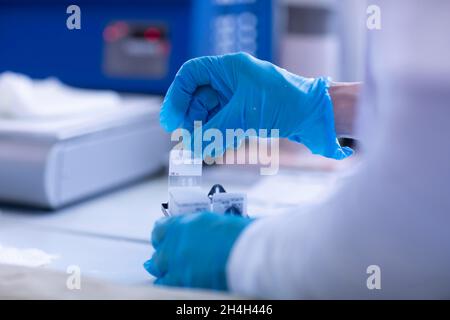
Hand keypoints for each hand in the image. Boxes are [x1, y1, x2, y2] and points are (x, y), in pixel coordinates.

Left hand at [144, 212, 252, 289]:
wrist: (250, 253)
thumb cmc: (242, 235)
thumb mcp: (218, 221)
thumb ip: (202, 229)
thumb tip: (201, 234)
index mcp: (183, 225)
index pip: (160, 230)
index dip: (163, 236)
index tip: (165, 238)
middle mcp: (175, 245)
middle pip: (158, 254)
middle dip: (163, 257)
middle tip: (167, 259)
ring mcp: (177, 267)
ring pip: (160, 273)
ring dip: (165, 273)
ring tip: (169, 275)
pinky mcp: (184, 284)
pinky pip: (169, 286)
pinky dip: (172, 285)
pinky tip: (178, 284)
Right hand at [160, 52, 351, 159]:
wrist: (315, 115)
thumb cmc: (286, 102)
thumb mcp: (244, 116)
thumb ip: (214, 132)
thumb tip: (190, 148)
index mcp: (229, 68)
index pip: (191, 75)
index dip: (177, 96)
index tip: (171, 120)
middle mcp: (231, 80)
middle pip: (198, 97)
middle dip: (191, 120)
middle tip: (187, 139)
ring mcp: (239, 96)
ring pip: (210, 113)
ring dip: (205, 132)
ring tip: (203, 149)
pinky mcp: (246, 112)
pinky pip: (224, 123)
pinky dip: (219, 136)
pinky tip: (218, 149)